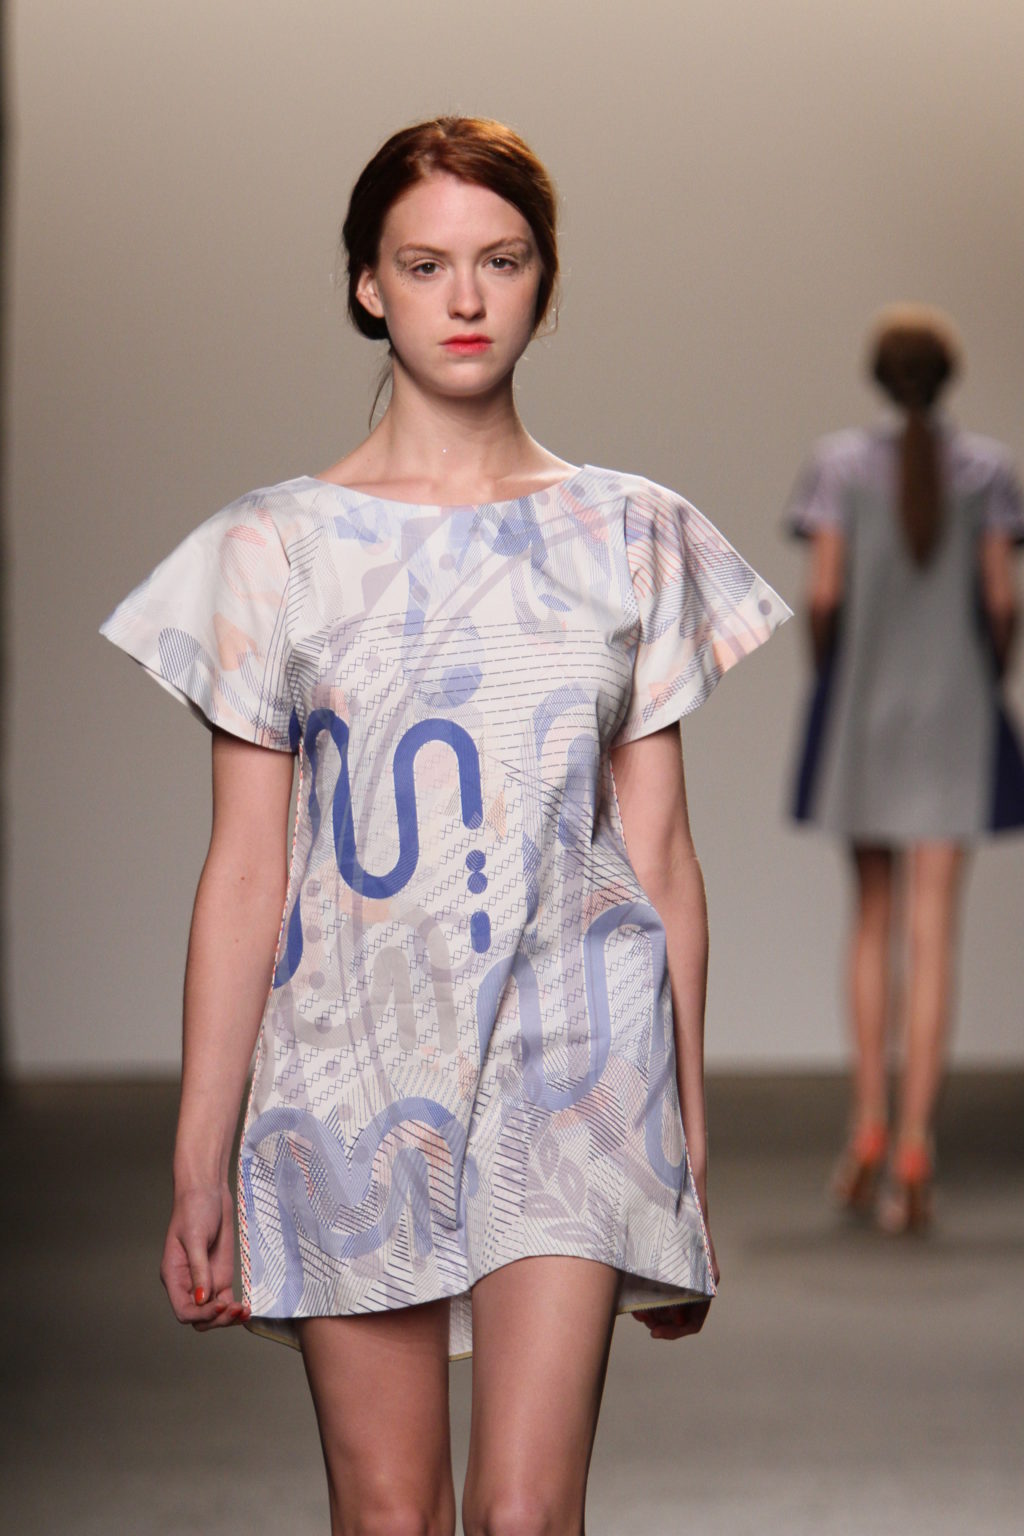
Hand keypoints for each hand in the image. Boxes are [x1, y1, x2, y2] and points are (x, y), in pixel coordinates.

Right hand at [160, 1182, 250, 1330]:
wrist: (208, 1191)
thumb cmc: (194, 1209)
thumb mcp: (195, 1238)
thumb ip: (199, 1270)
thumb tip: (202, 1299)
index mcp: (174, 1276)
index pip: (183, 1310)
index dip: (200, 1314)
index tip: (218, 1307)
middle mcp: (187, 1284)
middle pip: (199, 1317)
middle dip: (217, 1319)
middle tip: (236, 1309)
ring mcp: (205, 1281)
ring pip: (213, 1313)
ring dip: (227, 1317)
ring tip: (244, 1311)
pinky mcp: (220, 1276)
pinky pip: (225, 1301)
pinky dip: (234, 1309)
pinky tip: (247, 1310)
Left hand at [633, 1212, 719, 1341]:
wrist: (684, 1190)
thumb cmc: (687, 1214)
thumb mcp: (685, 1249)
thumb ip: (680, 1279)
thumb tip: (672, 1314)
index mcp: (705, 1282)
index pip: (693, 1322)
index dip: (674, 1332)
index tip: (653, 1332)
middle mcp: (696, 1282)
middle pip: (677, 1318)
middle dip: (658, 1322)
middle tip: (640, 1318)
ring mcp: (682, 1276)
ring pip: (667, 1307)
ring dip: (651, 1313)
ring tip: (636, 1310)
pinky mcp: (669, 1267)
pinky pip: (659, 1291)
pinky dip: (648, 1298)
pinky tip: (635, 1296)